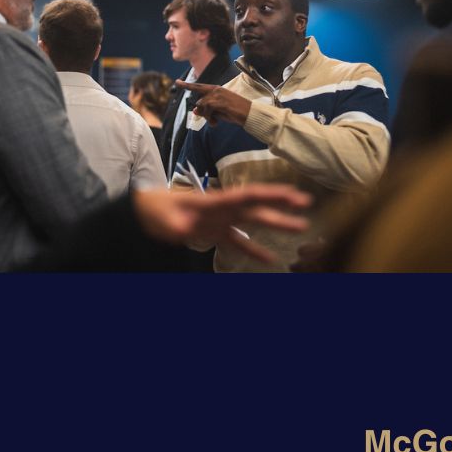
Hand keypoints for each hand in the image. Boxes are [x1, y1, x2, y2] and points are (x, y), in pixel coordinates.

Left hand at [132, 185, 311, 264]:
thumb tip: (186, 229)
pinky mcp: (216, 232)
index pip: (248, 195)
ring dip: (277, 223)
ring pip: (255, 221)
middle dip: (283, 205)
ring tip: (300, 226)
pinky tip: (269, 258)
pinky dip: (254, 249)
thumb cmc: (155, 209)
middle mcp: (224, 209)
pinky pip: (238, 242)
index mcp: (215, 201)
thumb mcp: (164, 216)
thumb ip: (177, 223)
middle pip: (258, 206)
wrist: (144, 212)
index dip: (271, 194)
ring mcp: (222, 220)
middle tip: (307, 205)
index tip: (292, 193)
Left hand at [174, 80, 253, 126]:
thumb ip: (207, 109)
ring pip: (201, 106)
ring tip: (215, 122)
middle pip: (199, 102)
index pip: (199, 86)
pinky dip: (209, 118)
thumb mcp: (219, 111)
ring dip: (206, 116)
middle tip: (211, 120)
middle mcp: (216, 90)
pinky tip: (215, 123)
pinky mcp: (219, 101)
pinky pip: (206, 110)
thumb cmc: (235, 112)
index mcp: (217, 89)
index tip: (177, 82)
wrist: (249, 113)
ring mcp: (218, 95)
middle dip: (202, 113)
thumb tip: (195, 111)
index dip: (187, 85)